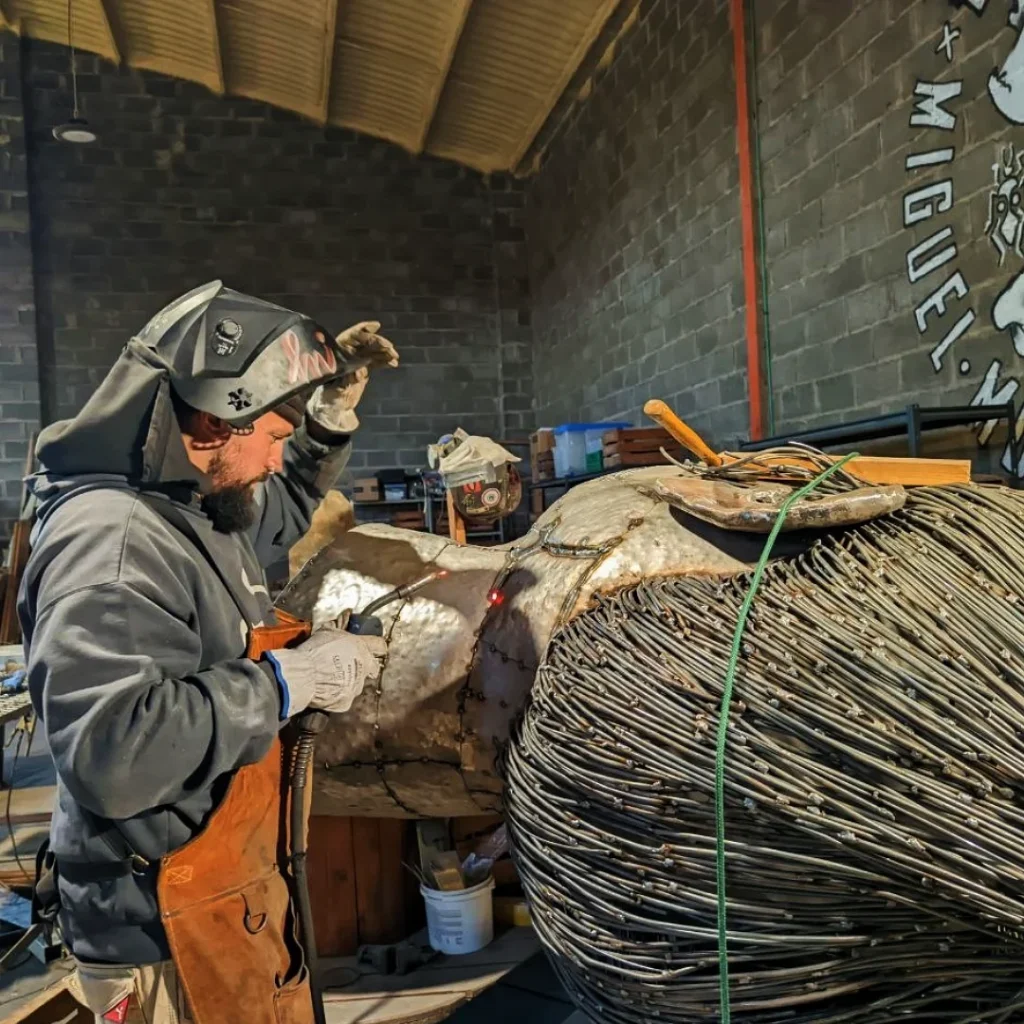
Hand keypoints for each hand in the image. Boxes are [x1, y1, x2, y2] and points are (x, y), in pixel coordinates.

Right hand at [266, 622, 386, 716]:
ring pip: (357, 682)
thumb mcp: (327, 632)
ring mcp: (356, 685)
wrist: (302, 675)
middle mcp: (363, 667)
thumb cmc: (314, 652)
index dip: (377, 646)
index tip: (374, 647)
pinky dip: (338, 693)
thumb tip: (347, 614)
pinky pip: (345, 696)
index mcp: (361, 647)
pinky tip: (327, 687)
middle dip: (364, 665)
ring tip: (331, 676)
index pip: (380, 645)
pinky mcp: (347, 701)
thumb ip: (340, 623)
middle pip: (372, 667)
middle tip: (348, 663)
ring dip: (348, 679)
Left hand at [308, 321, 398, 432]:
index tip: (376, 326)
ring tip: (394, 356)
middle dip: (378, 342)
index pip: (351, 336)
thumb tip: (359, 372)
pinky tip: (393, 363)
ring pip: (372, 351)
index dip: (363, 329)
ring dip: (384, 352)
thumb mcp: (336, 390)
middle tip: (390, 347)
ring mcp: (356, 359)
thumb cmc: (330, 397)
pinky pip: (376, 361)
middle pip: (365, 342)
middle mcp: (346, 353)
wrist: (334, 407)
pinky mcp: (363, 367)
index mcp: (336, 352)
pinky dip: (385, 361)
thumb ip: (347, 381)